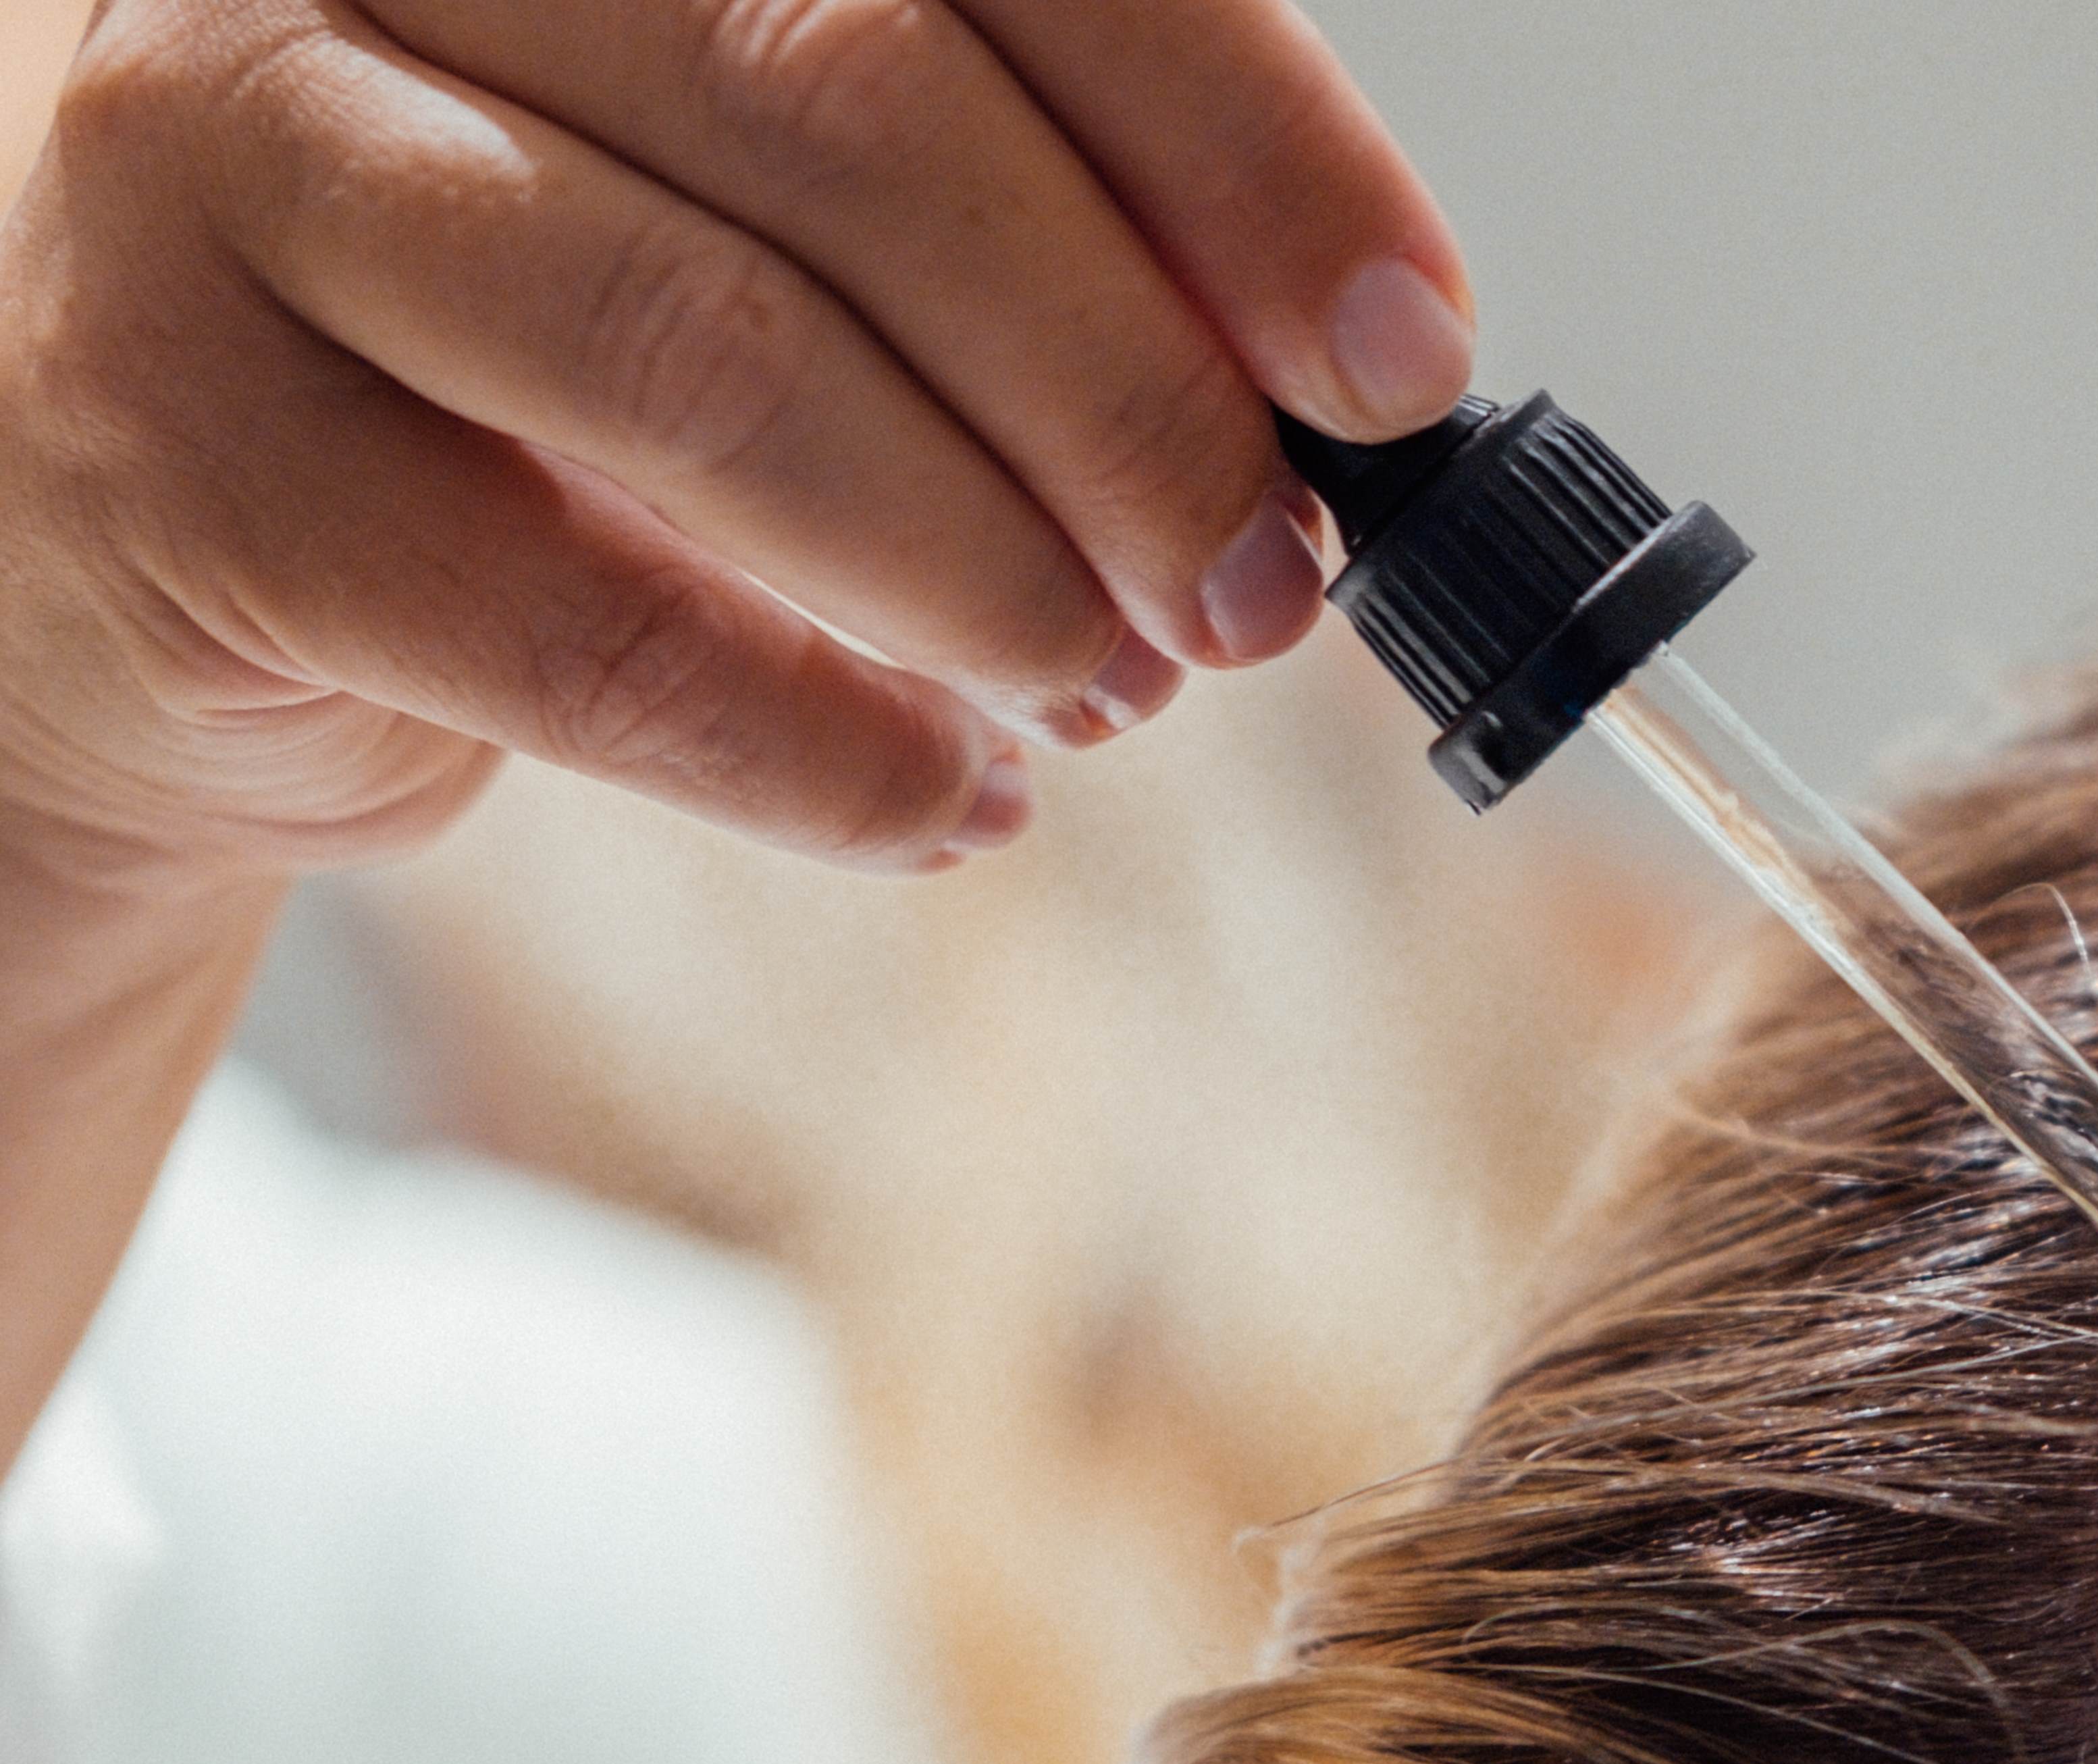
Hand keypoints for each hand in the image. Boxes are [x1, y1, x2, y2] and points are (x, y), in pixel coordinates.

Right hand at [0, 0, 1468, 886]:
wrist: (175, 510)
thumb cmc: (538, 351)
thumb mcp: (786, 226)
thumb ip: (1032, 233)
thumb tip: (1342, 390)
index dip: (1238, 145)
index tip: (1403, 361)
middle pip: (854, 111)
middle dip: (1130, 391)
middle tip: (1264, 582)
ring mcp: (230, 164)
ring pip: (709, 354)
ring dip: (987, 568)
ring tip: (1115, 688)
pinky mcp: (177, 451)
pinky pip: (576, 629)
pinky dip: (823, 748)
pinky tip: (949, 800)